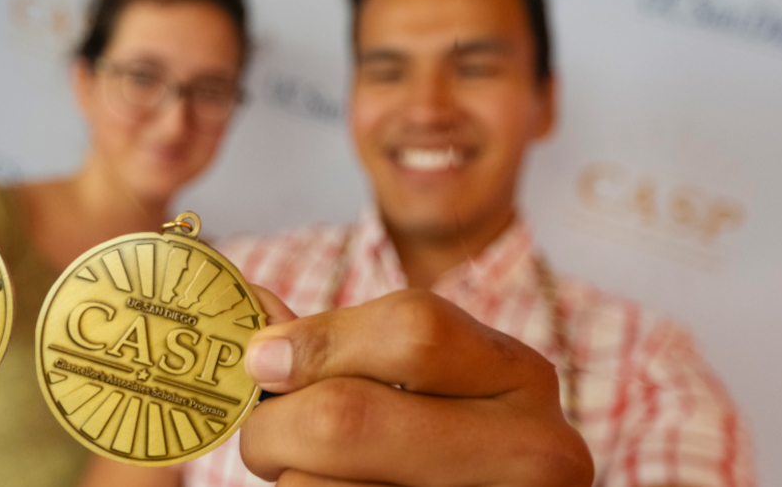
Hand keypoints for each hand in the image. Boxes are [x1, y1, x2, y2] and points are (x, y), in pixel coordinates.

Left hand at [238, 287, 593, 486]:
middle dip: (276, 423)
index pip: (411, 332)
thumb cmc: (452, 446)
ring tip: (315, 477)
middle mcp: (527, 450)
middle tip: (263, 436)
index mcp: (520, 378)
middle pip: (347, 417)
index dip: (315, 342)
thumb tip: (254, 311)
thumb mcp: (435, 383)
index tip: (264, 360)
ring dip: (289, 480)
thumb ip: (350, 347)